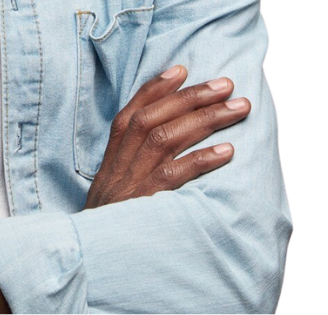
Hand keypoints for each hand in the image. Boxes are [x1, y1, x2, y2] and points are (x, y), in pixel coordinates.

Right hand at [85, 65, 249, 209]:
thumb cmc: (111, 224)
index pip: (132, 112)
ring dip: (204, 119)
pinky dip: (201, 159)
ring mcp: (131, 182)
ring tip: (237, 109)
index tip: (182, 68)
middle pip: (154, 118)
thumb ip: (133, 162)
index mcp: (112, 157)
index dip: (156, 88)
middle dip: (191, 96)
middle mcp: (120, 164)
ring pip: (166, 138)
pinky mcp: (145, 204)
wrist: (90, 259)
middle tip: (226, 84)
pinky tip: (227, 151)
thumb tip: (168, 137)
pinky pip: (174, 175)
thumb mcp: (114, 188)